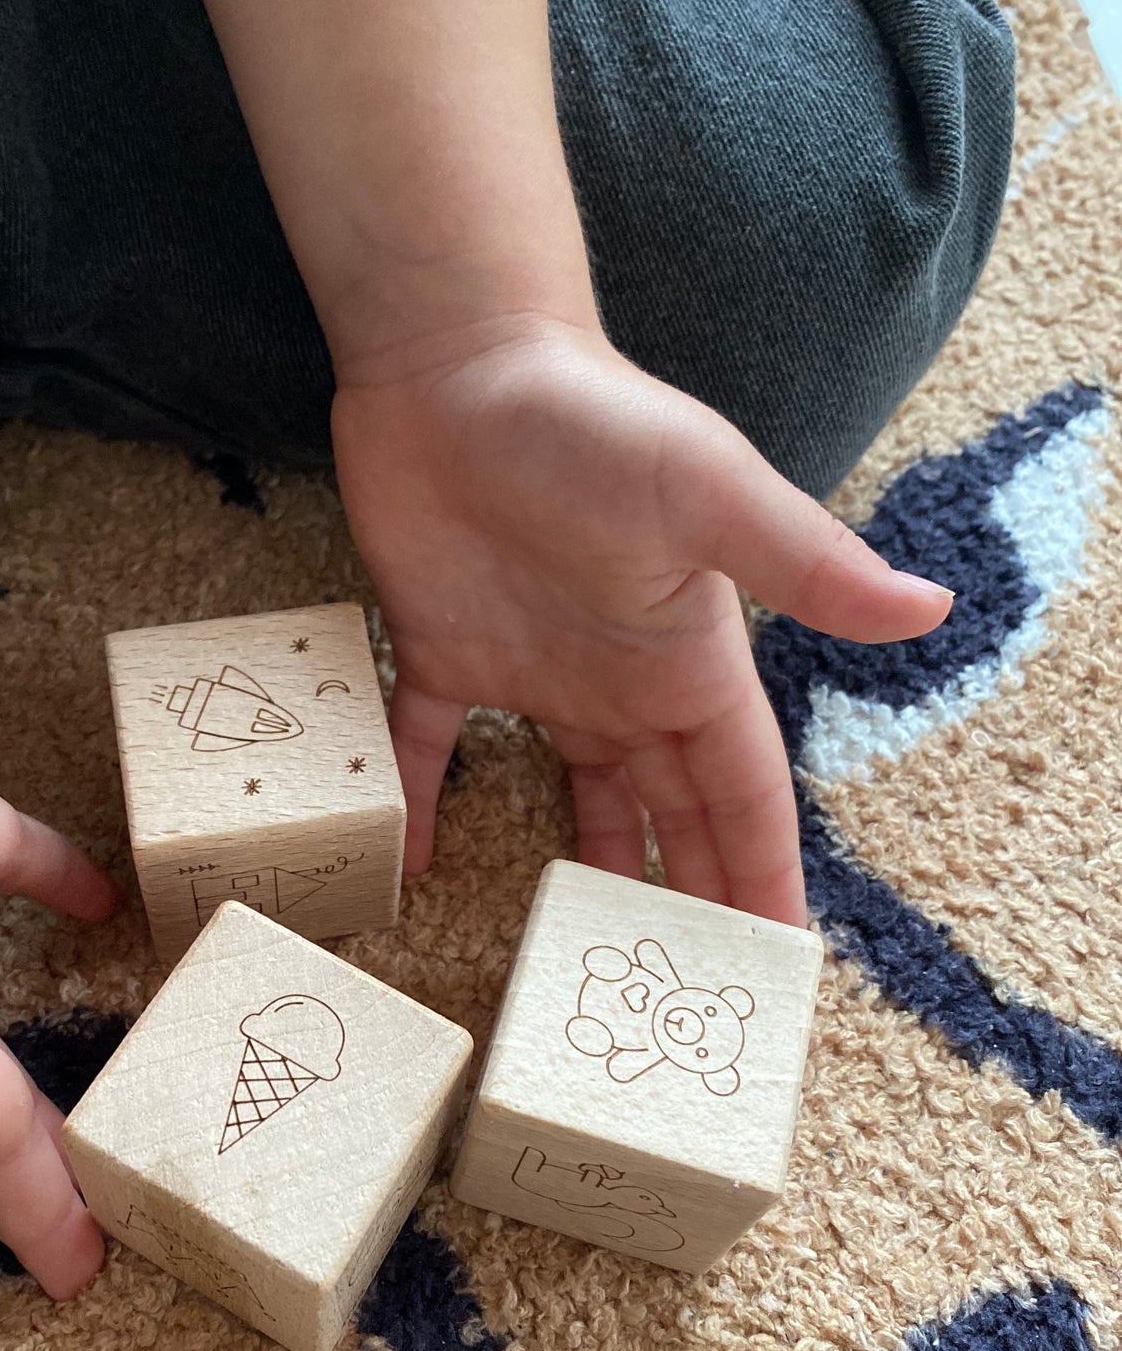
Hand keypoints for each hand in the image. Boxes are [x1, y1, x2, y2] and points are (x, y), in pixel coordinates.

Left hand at [333, 316, 952, 923]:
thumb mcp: (708, 494)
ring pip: (572, 795)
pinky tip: (420, 865)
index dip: (761, 874)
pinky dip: (426, 801)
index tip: (778, 962)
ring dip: (584, 867)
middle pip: (668, 811)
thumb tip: (930, 611)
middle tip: (691, 992)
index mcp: (688, 659)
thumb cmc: (588, 420)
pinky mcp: (443, 649)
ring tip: (585, 953)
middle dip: (688, 895)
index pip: (742, 792)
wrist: (456, 358)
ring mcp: (534, 670)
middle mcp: (620, 678)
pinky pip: (431, 746)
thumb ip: (804, 563)